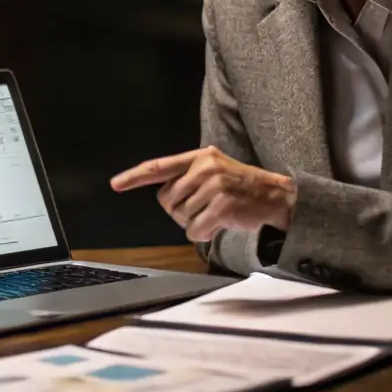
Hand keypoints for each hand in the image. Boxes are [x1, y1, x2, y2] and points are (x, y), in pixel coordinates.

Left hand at [110, 146, 296, 241]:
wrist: (276, 197)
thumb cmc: (242, 187)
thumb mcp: (215, 170)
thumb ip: (188, 177)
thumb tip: (163, 197)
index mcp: (200, 156)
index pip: (159, 166)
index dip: (134, 176)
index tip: (116, 184)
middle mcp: (205, 167)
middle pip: (167, 200)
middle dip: (180, 211)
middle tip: (203, 209)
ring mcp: (214, 186)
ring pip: (181, 217)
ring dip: (194, 224)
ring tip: (215, 215)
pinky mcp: (222, 205)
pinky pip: (194, 230)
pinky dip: (203, 234)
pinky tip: (217, 227)